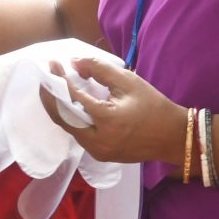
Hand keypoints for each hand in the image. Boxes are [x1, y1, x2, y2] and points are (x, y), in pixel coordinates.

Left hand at [37, 57, 183, 164]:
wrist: (173, 137)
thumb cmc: (154, 106)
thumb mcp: (128, 82)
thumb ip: (99, 70)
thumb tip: (75, 63)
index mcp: (106, 121)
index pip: (73, 98)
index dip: (60, 79)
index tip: (53, 64)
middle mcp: (97, 141)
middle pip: (62, 118)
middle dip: (50, 97)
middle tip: (45, 78)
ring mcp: (98, 151)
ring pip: (69, 128)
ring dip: (59, 108)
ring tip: (54, 88)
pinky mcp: (100, 155)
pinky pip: (79, 135)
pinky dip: (71, 118)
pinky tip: (70, 105)